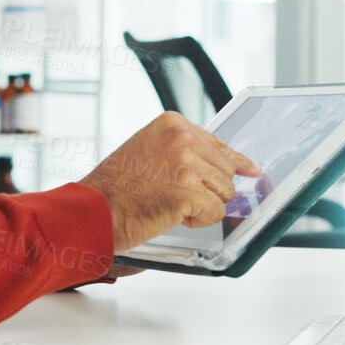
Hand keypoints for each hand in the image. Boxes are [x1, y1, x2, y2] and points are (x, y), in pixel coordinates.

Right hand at [78, 113, 261, 252]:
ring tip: (168, 203)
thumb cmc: (115, 186)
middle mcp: (182, 138)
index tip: (250, 169)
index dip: (234, 161)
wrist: (93, 209)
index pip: (218, 144)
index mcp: (172, 124)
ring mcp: (186, 164)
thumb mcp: (148, 150)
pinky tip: (172, 215)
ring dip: (201, 205)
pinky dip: (198, 220)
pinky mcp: (188, 192)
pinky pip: (215, 211)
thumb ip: (182, 150)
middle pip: (225, 169)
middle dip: (208, 188)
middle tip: (175, 195)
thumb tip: (222, 163)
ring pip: (224, 192)